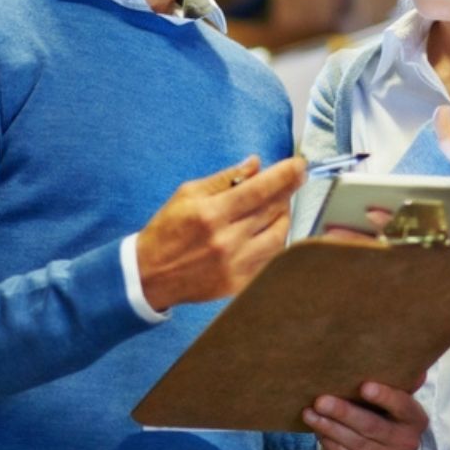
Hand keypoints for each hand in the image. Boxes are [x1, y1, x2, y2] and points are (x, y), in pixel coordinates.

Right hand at [135, 155, 305, 309]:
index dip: (285, 175)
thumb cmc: (167, 230)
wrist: (149, 274)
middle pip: (273, 211)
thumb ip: (225, 178)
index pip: (259, 190)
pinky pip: (270, 260)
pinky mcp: (238, 284)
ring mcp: (234, 266)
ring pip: (279, 237)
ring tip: (276, 207)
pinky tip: (266, 232)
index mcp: (212, 214)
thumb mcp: (188, 194)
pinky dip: (274, 243)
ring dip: (283, 217)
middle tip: (292, 179)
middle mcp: (226, 241)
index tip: (300, 165)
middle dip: (288, 191)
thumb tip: (256, 164)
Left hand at [302, 379, 428, 449]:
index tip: (364, 386)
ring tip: (309, 414)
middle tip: (320, 401)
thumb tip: (412, 367)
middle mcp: (407, 442)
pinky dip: (331, 446)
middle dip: (344, 413)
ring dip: (329, 428)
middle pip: (372, 426)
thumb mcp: (394, 397)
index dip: (384, 396)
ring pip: (356, 443)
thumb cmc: (385, 412)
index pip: (401, 405)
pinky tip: (318, 433)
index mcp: (415, 418)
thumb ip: (398, 382)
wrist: (386, 449)